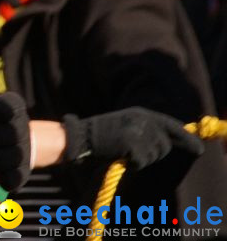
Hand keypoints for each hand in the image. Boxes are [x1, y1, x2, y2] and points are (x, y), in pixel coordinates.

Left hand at [0, 86, 30, 190]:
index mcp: (7, 106)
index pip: (11, 106)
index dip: (0, 110)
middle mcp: (19, 128)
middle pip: (13, 133)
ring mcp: (21, 150)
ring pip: (15, 156)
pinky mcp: (19, 172)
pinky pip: (17, 177)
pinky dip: (8, 179)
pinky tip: (1, 178)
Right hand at [62, 108, 203, 168]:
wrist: (79, 136)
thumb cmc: (100, 134)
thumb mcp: (126, 124)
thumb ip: (148, 130)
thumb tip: (169, 141)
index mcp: (142, 113)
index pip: (172, 126)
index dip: (186, 139)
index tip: (198, 150)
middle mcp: (144, 119)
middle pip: (165, 145)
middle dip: (154, 153)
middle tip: (131, 150)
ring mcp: (138, 131)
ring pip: (154, 155)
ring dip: (142, 159)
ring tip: (121, 150)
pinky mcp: (132, 144)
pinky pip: (141, 162)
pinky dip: (131, 163)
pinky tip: (118, 156)